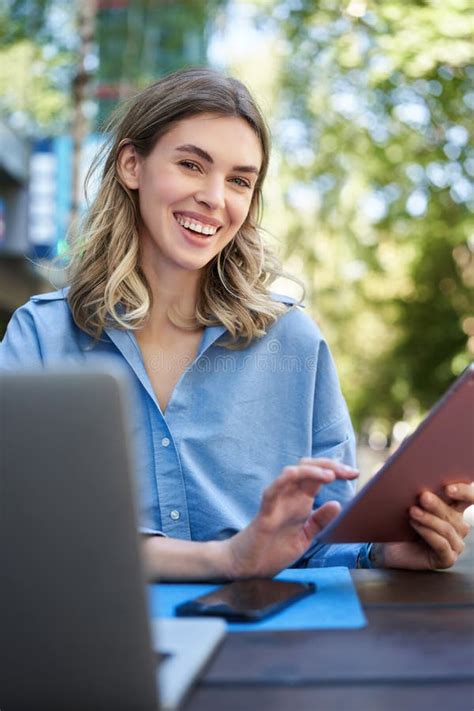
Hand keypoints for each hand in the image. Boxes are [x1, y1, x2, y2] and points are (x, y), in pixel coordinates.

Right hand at [224, 458, 357, 578]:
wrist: (250, 567)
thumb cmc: (275, 549)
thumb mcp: (306, 537)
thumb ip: (320, 522)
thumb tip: (337, 505)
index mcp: (301, 501)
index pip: (318, 476)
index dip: (336, 470)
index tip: (354, 473)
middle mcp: (289, 497)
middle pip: (307, 468)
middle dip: (328, 465)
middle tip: (348, 471)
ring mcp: (276, 502)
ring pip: (291, 474)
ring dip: (311, 470)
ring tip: (329, 475)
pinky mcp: (265, 513)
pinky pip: (272, 491)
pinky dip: (282, 481)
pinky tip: (294, 475)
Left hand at [379, 482, 473, 569]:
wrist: (387, 547)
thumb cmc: (398, 519)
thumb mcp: (401, 499)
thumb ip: (401, 481)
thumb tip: (387, 466)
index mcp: (454, 507)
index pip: (469, 496)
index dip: (463, 491)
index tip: (448, 487)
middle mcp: (458, 525)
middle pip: (453, 513)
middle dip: (438, 504)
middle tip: (423, 496)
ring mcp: (455, 544)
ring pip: (447, 529)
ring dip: (429, 519)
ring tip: (412, 511)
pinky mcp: (446, 559)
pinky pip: (441, 545)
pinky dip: (428, 533)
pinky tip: (415, 525)